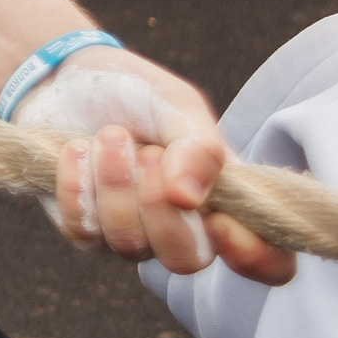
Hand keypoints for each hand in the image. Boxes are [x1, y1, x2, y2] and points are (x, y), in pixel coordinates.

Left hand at [13, 49, 294, 284]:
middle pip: (186, 260)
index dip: (255, 257)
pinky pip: (83, 231)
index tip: (218, 220)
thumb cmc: (137, 93)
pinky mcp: (85, 229)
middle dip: (159, 206)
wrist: (68, 77)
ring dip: (116, 185)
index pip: (269, 261)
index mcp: (227, 198)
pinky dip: (78, 185)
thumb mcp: (178, 106)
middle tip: (148, 151)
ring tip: (111, 135)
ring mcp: (133, 233)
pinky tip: (77, 148)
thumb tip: (189, 199)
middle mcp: (184, 227)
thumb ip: (198, 148)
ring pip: (130, 246)